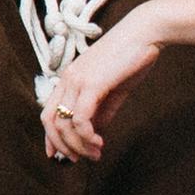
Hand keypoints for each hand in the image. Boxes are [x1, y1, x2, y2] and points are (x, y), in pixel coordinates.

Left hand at [40, 6, 163, 161]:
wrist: (146, 34)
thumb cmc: (132, 58)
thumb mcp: (114, 90)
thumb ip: (102, 111)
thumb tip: (94, 134)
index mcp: (70, 78)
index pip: (48, 112)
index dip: (51, 137)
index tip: (59, 156)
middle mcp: (67, 79)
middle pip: (49, 121)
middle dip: (61, 146)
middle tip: (78, 160)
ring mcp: (77, 80)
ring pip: (63, 124)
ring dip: (77, 146)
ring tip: (95, 154)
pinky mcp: (91, 84)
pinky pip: (80, 119)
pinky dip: (87, 137)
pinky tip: (99, 143)